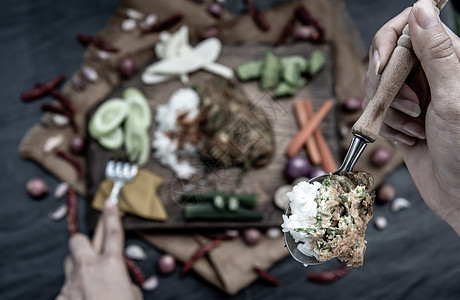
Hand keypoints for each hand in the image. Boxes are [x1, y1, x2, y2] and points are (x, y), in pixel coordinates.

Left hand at [57, 201, 141, 299]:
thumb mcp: (133, 296)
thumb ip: (125, 282)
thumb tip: (118, 283)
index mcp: (111, 265)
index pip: (113, 232)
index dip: (112, 215)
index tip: (110, 202)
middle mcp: (87, 269)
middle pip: (77, 241)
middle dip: (82, 243)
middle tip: (90, 253)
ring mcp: (71, 284)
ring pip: (69, 265)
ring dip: (78, 269)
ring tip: (88, 285)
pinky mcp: (60, 298)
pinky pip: (66, 289)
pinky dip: (74, 293)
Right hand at [364, 0, 459, 233]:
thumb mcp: (451, 98)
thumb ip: (435, 52)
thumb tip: (420, 9)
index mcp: (449, 58)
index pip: (408, 26)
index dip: (389, 42)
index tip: (382, 65)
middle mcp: (430, 73)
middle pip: (386, 58)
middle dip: (388, 85)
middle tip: (413, 108)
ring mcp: (415, 95)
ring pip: (378, 86)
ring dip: (390, 110)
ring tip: (415, 128)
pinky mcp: (402, 117)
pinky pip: (378, 111)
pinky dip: (388, 126)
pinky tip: (410, 139)